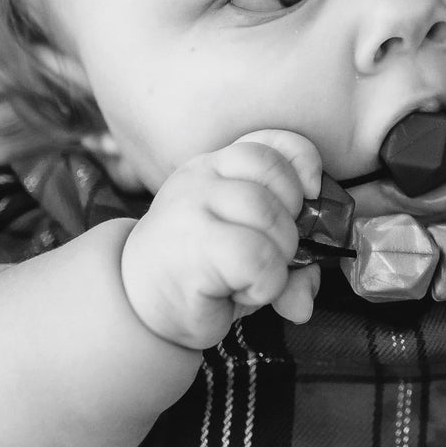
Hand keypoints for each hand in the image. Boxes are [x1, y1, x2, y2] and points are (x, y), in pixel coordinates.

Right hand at [120, 131, 322, 349]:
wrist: (135, 304)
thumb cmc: (201, 272)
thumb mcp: (250, 253)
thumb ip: (288, 262)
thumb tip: (304, 302)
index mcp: (217, 166)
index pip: (271, 142)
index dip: (302, 163)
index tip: (310, 195)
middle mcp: (201, 178)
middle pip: (276, 176)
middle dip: (292, 224)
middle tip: (273, 253)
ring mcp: (191, 207)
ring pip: (269, 214)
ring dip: (279, 257)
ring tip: (253, 276)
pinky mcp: (191, 247)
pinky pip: (257, 257)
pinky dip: (266, 283)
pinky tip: (239, 292)